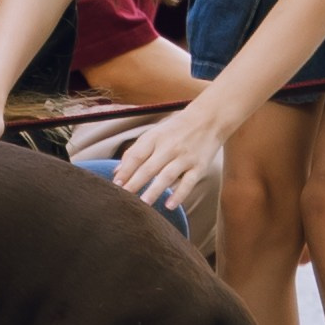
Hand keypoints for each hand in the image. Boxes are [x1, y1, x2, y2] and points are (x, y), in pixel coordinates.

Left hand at [107, 95, 229, 209]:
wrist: (209, 119)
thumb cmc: (176, 129)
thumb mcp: (154, 134)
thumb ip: (135, 151)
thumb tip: (116, 172)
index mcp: (155, 138)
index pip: (136, 155)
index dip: (125, 171)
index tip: (115, 186)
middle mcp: (169, 147)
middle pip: (149, 167)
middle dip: (135, 184)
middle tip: (124, 199)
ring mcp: (185, 157)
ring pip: (167, 176)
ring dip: (154, 190)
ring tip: (143, 204)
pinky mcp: (199, 166)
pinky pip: (188, 182)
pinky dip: (179, 194)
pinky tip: (169, 205)